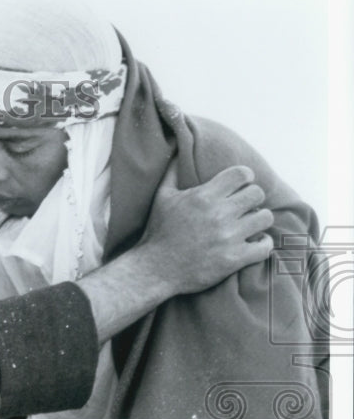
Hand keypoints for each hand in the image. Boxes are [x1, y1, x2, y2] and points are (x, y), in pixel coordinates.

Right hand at [77, 164, 273, 342]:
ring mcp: (228, 238)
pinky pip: (264, 246)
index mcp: (203, 196)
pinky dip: (263, 243)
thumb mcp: (162, 197)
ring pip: (265, 218)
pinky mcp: (233, 259)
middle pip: (257, 194)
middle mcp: (218, 214)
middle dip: (252, 198)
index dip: (244, 177)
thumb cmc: (158, 232)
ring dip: (259, 220)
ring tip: (250, 224)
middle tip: (244, 207)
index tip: (240, 185)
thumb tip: (177, 149)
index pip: (241, 174)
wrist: (153, 269)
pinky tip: (254, 242)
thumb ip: (173, 172)